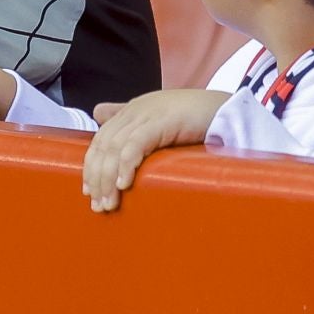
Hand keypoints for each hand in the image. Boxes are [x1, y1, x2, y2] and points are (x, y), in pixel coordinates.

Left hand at [82, 89, 229, 212]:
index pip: (100, 140)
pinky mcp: (163, 121)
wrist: (224, 108)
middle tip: (98, 205)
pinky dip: (126, 164)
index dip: (91, 166)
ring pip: (115, 148)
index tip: (89, 192)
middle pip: (103, 146)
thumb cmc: (193, 117)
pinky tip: (124, 184)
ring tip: (109, 203)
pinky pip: (136, 144)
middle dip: (97, 178)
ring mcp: (148, 114)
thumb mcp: (156, 116)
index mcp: (131, 111)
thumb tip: (97, 112)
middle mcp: (135, 110)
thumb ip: (127, 116)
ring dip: (108, 179)